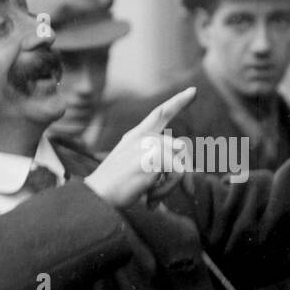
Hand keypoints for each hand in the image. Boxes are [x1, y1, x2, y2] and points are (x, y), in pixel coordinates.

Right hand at [84, 87, 196, 207]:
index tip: (193, 91)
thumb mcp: (136, 169)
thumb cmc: (114, 188)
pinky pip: (178, 174)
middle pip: (181, 148)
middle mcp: (143, 136)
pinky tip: (149, 198)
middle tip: (177, 194)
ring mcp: (148, 143)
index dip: (178, 102)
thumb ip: (158, 164)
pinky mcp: (154, 155)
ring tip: (150, 198)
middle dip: (182, 174)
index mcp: (137, 136)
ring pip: (180, 165)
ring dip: (169, 187)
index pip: (160, 114)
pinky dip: (167, 191)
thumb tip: (188, 171)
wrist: (96, 196)